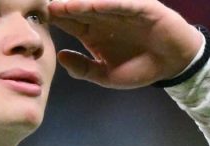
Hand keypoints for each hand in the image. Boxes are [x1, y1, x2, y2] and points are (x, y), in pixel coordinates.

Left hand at [48, 0, 202, 88]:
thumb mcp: (106, 75)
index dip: (54, 19)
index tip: (36, 19)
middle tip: (41, 6)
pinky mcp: (141, 7)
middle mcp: (104, 18)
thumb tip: (60, 57)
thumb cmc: (139, 68)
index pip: (69, 22)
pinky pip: (122, 4)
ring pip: (96, 3)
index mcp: (92, 32)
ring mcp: (121, 10)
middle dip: (61, 7)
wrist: (172, 64)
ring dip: (78, 3)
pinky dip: (107, 3)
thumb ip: (83, 68)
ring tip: (60, 4)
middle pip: (78, 9)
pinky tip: (91, 5)